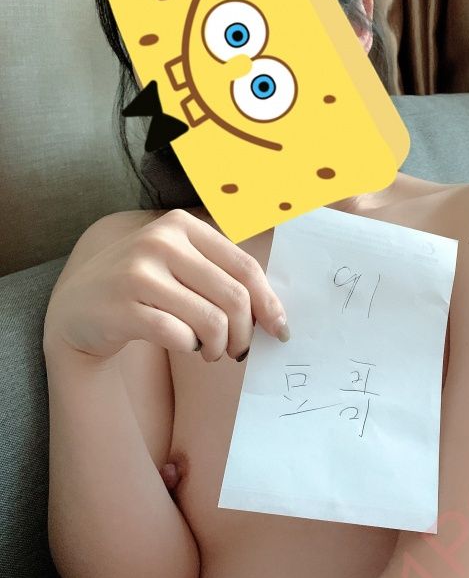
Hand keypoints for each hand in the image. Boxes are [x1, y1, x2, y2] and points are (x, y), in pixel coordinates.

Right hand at [44, 208, 288, 361]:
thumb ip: (222, 276)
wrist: (79, 307)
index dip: (269, 303)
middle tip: (238, 350)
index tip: (280, 330)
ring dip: (218, 346)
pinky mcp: (122, 307)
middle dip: (245, 333)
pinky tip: (185, 346)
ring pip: (211, 321)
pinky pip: (179, 337)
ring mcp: (137, 273)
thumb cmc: (144, 288)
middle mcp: (159, 241)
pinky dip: (190, 348)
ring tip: (211, 352)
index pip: (245, 268)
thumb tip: (275, 314)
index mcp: (182, 225)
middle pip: (233, 297)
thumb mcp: (180, 264)